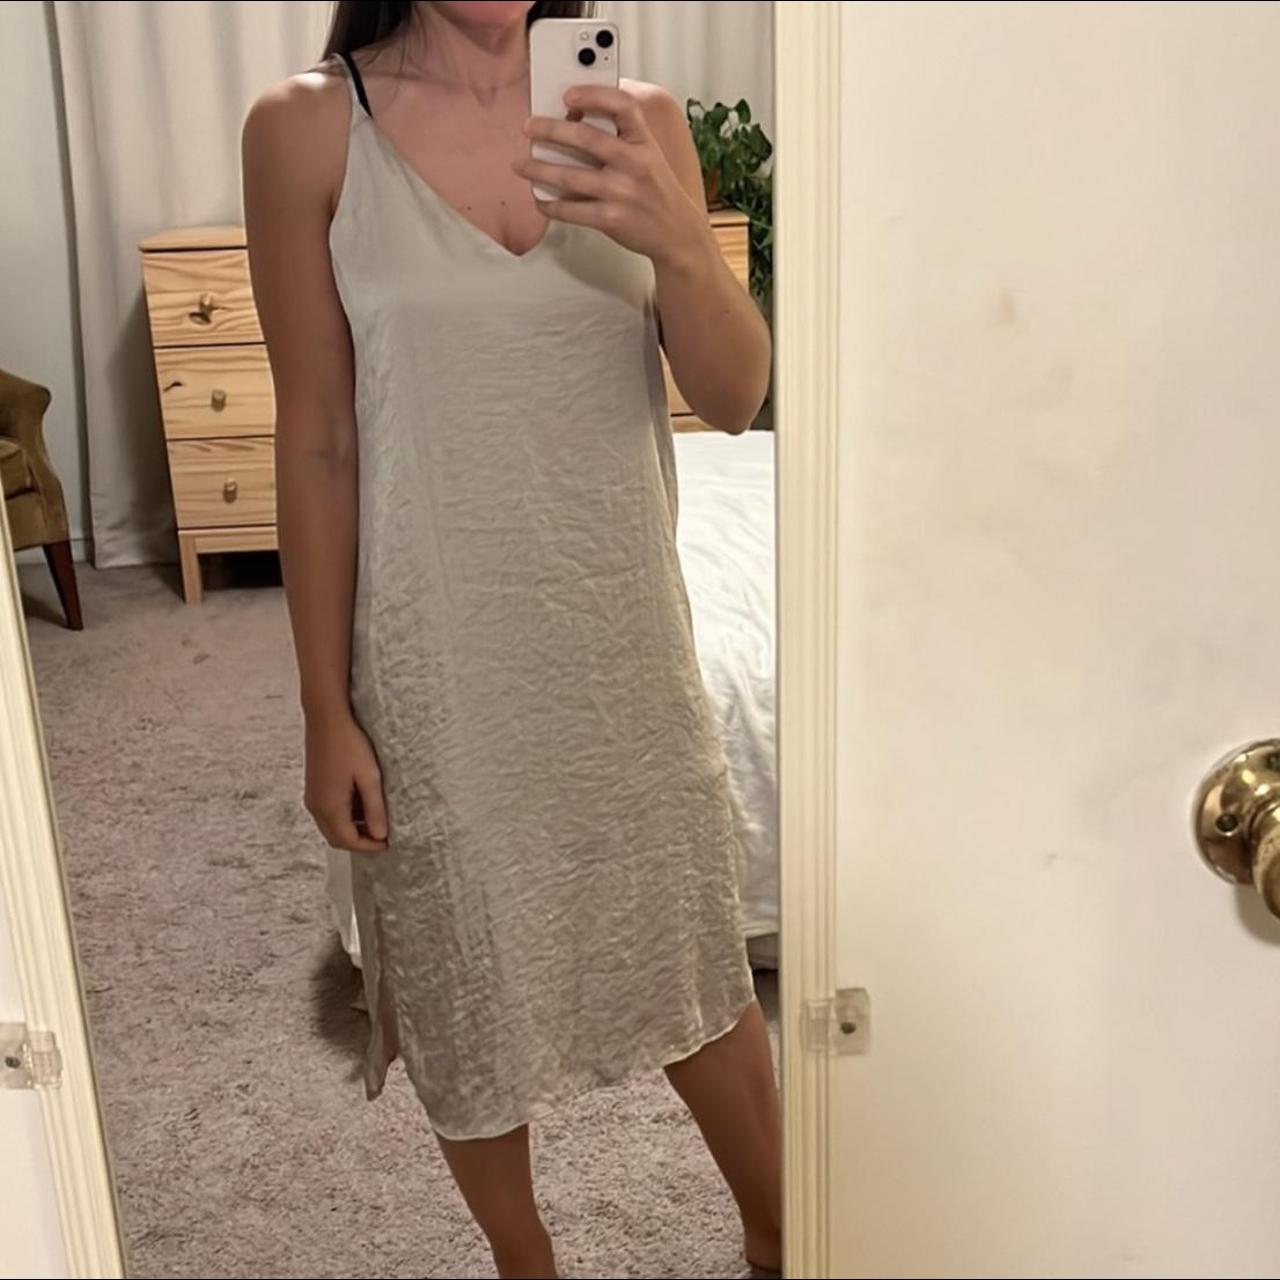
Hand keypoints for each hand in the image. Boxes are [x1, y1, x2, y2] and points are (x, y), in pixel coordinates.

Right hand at [303, 710, 388, 853]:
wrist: (326, 718)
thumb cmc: (349, 744)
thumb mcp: (369, 777)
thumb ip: (374, 809)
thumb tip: (380, 835)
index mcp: (329, 807)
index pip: (348, 841)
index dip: (369, 847)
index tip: (389, 843)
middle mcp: (315, 807)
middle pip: (337, 839)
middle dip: (360, 842)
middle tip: (383, 836)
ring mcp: (312, 797)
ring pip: (332, 827)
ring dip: (353, 829)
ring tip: (377, 818)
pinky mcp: (314, 788)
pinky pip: (329, 813)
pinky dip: (345, 817)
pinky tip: (363, 803)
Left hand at [516, 85, 712, 269]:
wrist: (677, 233)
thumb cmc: (656, 191)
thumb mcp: (649, 154)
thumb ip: (621, 136)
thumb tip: (573, 122)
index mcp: (644, 142)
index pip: (622, 105)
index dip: (593, 95)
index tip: (568, 95)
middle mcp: (634, 164)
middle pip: (587, 139)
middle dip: (550, 130)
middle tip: (529, 128)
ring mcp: (623, 193)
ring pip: (570, 177)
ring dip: (539, 169)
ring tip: (521, 165)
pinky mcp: (612, 220)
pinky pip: (572, 210)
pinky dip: (551, 204)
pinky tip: (540, 199)